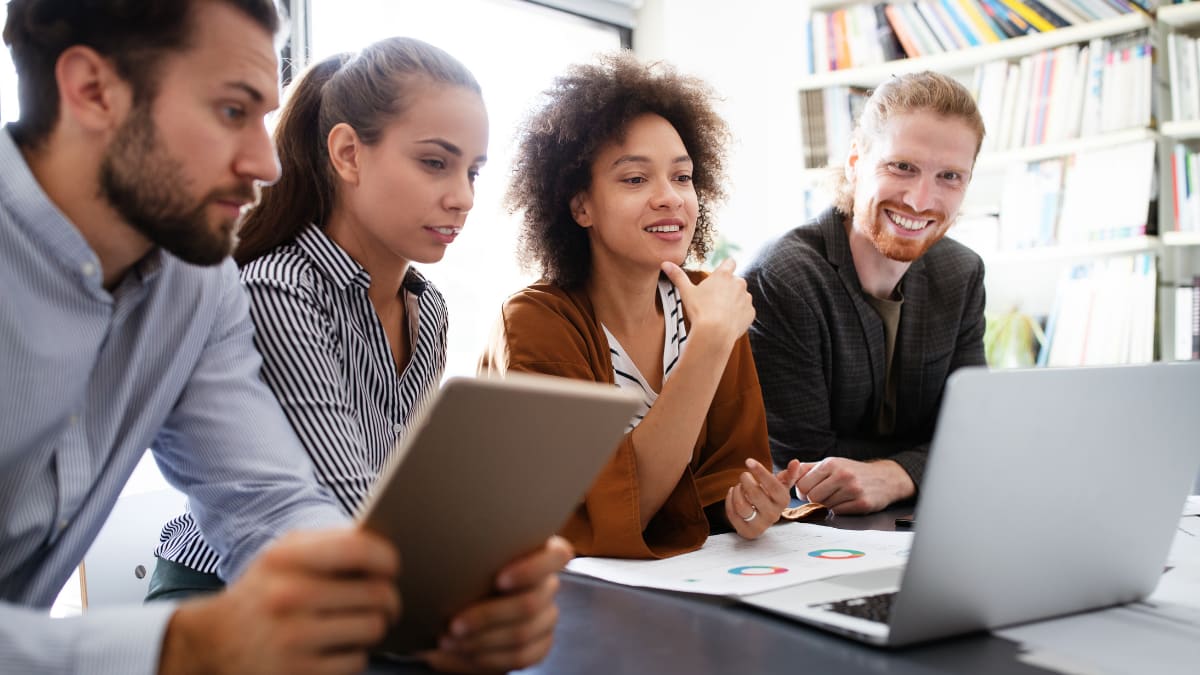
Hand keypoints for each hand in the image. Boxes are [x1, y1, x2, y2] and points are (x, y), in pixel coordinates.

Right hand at [158, 528, 399, 674]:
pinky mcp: (298, 673)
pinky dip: (356, 653)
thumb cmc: (262, 592)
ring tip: (364, 621)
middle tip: (386, 601)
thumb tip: (385, 549)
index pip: (359, 550)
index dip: (386, 558)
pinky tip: (341, 646)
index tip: (392, 567)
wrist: (212, 643)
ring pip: (373, 628)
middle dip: (389, 598)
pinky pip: (357, 660)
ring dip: (375, 626)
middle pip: (376, 594)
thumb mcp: (282, 556)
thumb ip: (329, 544)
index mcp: (286, 559)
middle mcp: (289, 597)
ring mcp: (293, 638)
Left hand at [422, 536, 572, 673]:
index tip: (498, 580)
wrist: (464, 610)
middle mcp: (548, 584)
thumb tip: (452, 551)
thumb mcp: (469, 560)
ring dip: (481, 641)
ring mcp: (548, 616)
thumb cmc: (466, 575)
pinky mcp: (542, 643)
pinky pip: (522, 657)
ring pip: (523, 633)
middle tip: (454, 624)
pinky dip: (489, 658)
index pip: (558, 555)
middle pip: (531, 603)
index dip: (531, 570)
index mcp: (541, 553)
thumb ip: (475, 555)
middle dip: (487, 616)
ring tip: (449, 641)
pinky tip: (465, 653)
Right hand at [661, 259, 754, 351]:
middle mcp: (739, 283)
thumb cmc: (700, 311)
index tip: (719, 276)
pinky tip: (727, 321)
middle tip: (714, 300)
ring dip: (734, 301)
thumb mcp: (686, 292)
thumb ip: (678, 276)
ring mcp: (746, 298)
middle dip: (727, 288)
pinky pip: (745, 311)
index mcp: (724, 275)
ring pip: (741, 296)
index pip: (730, 262)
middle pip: (735, 281)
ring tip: (720, 313)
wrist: (715, 333)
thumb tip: (665, 263)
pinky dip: (739, 315)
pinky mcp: (751, 312)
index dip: (725, 267)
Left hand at [726, 458, 802, 538]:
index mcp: (784, 501)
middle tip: (744, 475)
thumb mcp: (781, 485)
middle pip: (755, 494)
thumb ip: (789, 474)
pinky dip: (729, 500)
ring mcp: (760, 525)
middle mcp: (774, 515)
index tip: (749, 461)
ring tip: (738, 486)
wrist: (762, 516)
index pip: (773, 485)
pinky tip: (732, 494)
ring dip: (736, 491)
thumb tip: (795, 462)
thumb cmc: (771, 496)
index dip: (760, 471)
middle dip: (745, 480)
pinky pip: (732, 514)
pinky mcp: (746, 531)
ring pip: (741, 506)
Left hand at [793, 458, 914, 514]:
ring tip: (837, 497)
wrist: (885, 478)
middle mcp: (842, 475)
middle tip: (823, 496)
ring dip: (827, 504)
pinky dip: (839, 510)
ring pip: (824, 506)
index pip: (802, 485)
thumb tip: (785, 473)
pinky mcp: (862, 503)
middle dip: (814, 500)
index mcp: (830, 464)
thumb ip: (807, 469)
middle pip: (812, 497)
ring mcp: (853, 489)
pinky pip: (838, 512)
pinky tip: (846, 502)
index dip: (803, 491)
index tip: (810, 491)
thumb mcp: (831, 464)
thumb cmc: (852, 471)